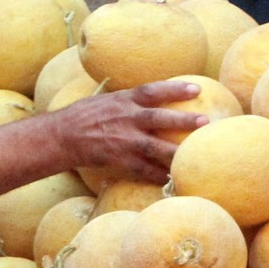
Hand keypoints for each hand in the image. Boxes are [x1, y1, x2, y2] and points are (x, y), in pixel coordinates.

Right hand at [43, 81, 207, 181]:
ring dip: (177, 152)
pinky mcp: (119, 160)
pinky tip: (174, 179)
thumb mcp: (109, 99)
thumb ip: (132, 100)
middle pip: (159, 118)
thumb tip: (156, 97)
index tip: (197, 88)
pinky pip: (144, 170)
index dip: (175, 88)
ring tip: (196, 156)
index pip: (153, 90)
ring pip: (156, 147)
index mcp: (124, 100)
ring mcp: (124, 140)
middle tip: (206, 121)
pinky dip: (160, 175)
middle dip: (183, 120)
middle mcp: (126, 118)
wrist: (62, 135)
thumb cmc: (86, 115)